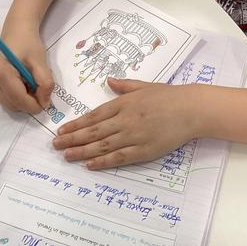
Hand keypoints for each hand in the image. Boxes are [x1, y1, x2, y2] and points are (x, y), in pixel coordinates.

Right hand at [0, 19, 53, 113]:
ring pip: (10, 104)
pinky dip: (18, 96)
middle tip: (42, 89)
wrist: (17, 30)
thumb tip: (45, 103)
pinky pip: (6, 98)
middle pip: (14, 104)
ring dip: (24, 100)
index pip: (19, 100)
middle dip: (30, 102)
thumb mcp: (41, 61)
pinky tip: (24, 83)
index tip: (48, 103)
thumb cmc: (28, 42)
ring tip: (32, 82)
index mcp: (1, 73)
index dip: (35, 105)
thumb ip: (45, 83)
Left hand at [52, 78, 200, 168]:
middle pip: (93, 131)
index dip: (76, 124)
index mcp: (124, 103)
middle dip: (73, 138)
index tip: (61, 130)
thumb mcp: (144, 86)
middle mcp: (125, 120)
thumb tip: (109, 80)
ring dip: (82, 151)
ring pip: (102, 145)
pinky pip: (119, 157)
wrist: (190, 109)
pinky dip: (103, 161)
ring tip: (66, 155)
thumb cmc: (168, 96)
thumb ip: (125, 85)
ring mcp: (134, 136)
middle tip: (56, 145)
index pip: (94, 116)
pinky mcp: (144, 150)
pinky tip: (90, 164)